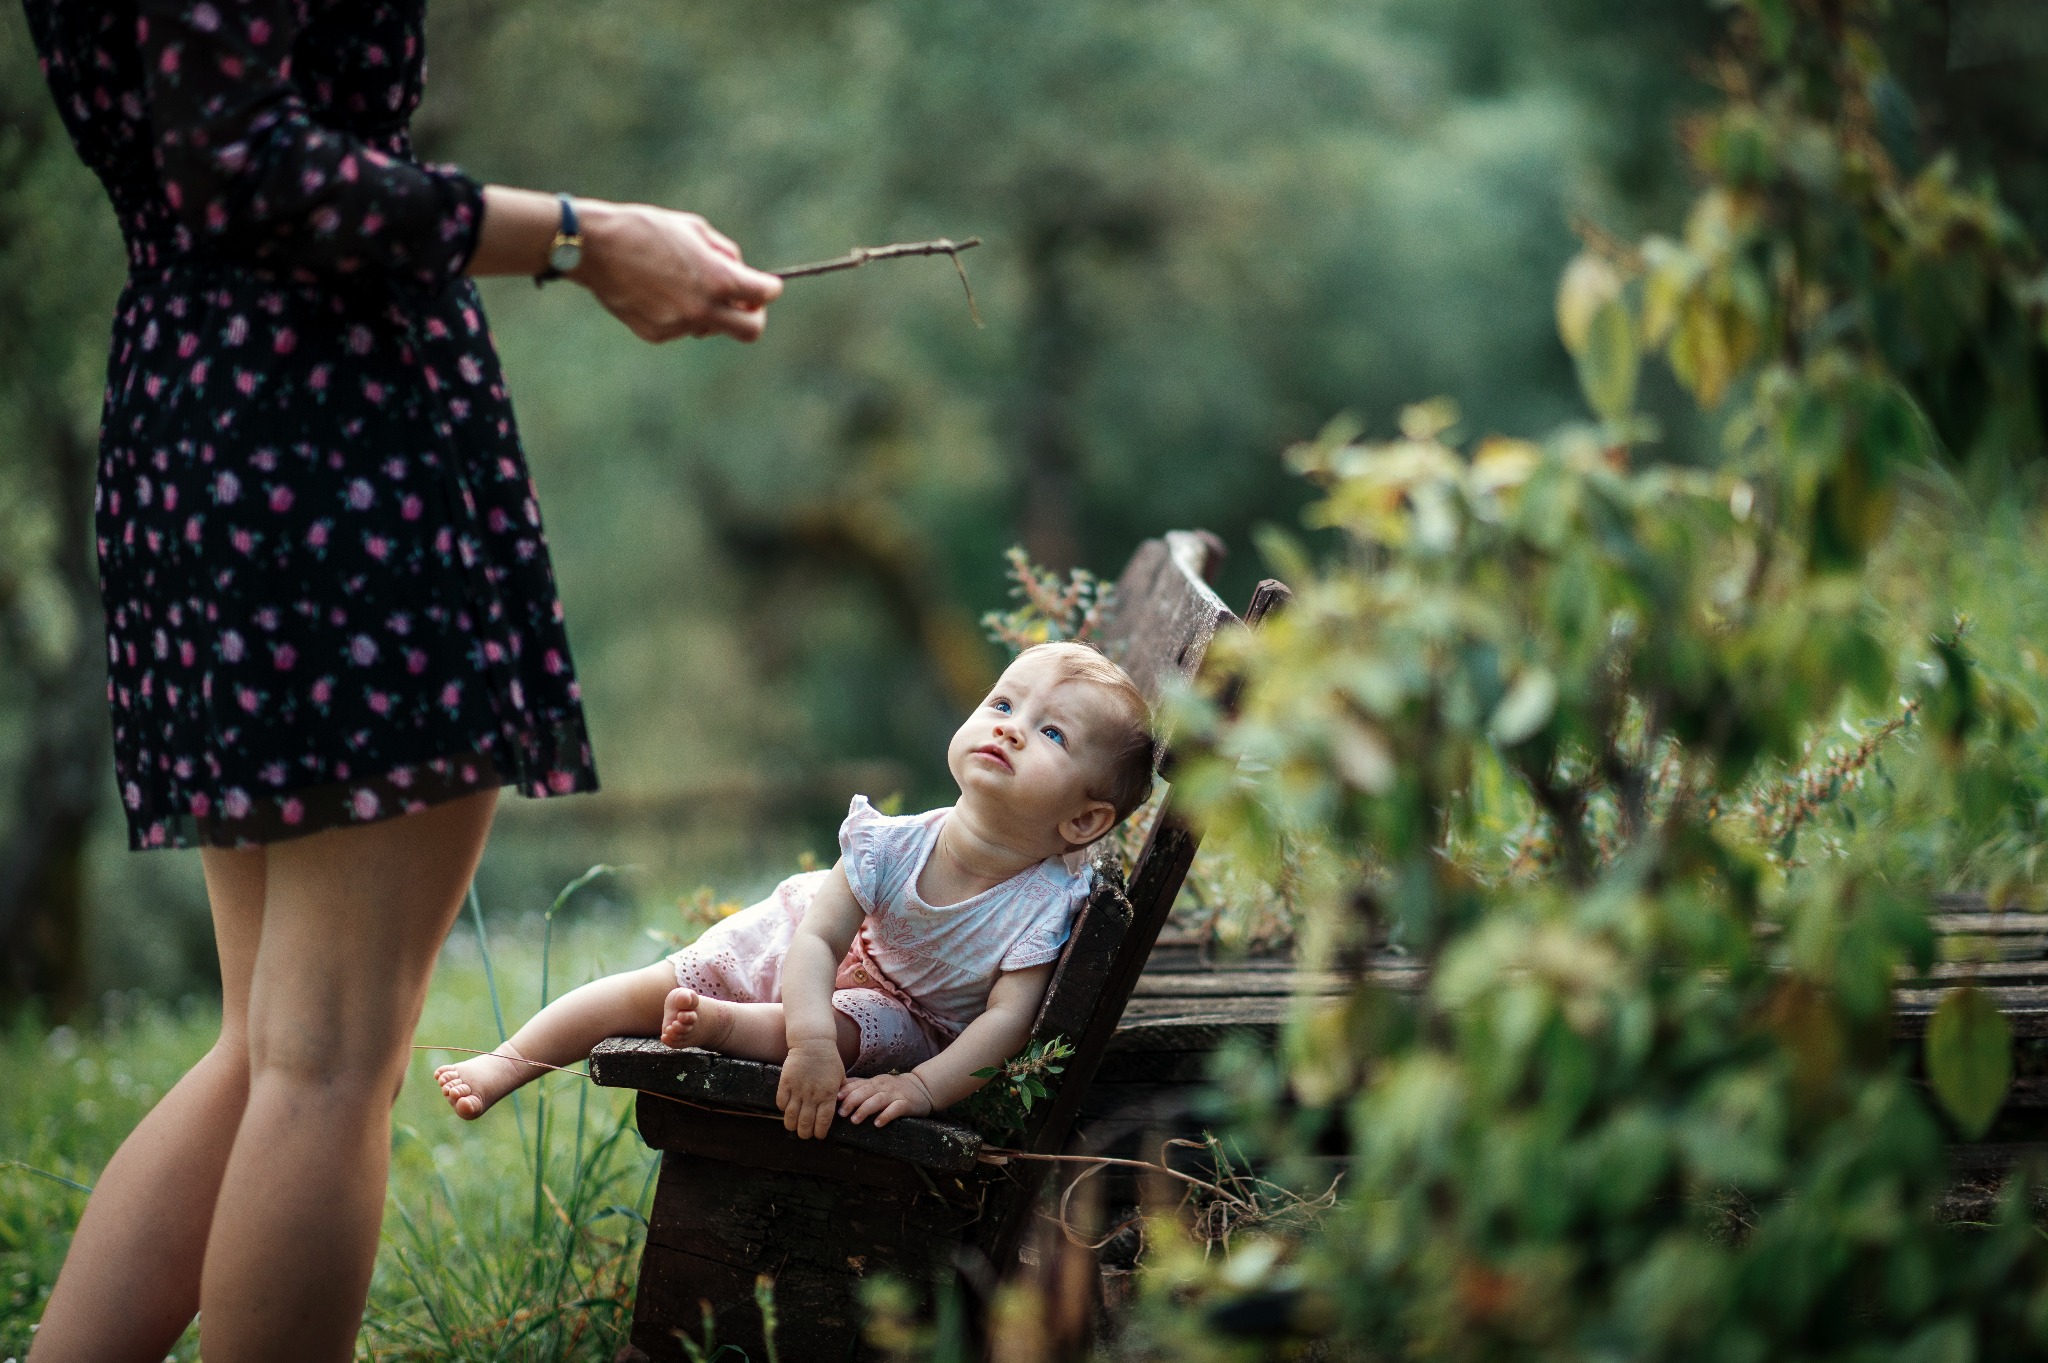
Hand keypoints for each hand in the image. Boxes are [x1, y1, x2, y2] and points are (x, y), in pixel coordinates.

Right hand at [572, 201, 782, 343]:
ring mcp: (680, 326)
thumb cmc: (646, 229)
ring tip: (679, 283)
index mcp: (719, 279)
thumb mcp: (694, 229)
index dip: (769, 287)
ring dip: (709, 311)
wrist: (595, 247)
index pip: (767, 293)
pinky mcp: (657, 335)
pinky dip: (678, 314)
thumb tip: (742, 274)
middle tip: (742, 303)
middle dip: (753, 316)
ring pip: (711, 327)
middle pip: (751, 330)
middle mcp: (703, 309)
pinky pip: (681, 328)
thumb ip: (725, 254)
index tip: (764, 285)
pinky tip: (655, 292)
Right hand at [776, 1039, 845, 1139]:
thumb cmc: (829, 1060)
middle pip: (806, 1123)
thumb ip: (841, 1094)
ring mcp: (798, 1089)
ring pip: (791, 1116)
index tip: (819, 1135)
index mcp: (828, 1095)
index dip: (820, 1132)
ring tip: (794, 1127)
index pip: (823, 1121)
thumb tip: (842, 1109)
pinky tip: (787, 1110)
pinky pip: (781, 1102)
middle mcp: (812, 1095)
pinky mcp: (786, 1083)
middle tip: (806, 1134)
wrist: (813, 1042)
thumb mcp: (841, 1077)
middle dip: (805, 1134)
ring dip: (792, 1125)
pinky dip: (783, 1109)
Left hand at [837, 1071, 934, 1127]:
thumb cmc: (893, 1089)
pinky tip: (878, 1123)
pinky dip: (886, 1115)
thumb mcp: (876, 1084)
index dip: (845, 1091)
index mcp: (874, 1082)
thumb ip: (858, 1086)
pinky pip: (896, 1109)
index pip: (857, 1084)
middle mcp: (883, 1086)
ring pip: (878, 1099)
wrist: (922, 1088)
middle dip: (852, 1101)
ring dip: (865, 1109)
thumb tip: (836, 1090)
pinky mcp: (907, 1104)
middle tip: (841, 1113)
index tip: (834, 1099)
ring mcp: (895, 1094)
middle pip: (865, 1091)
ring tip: (854, 1120)